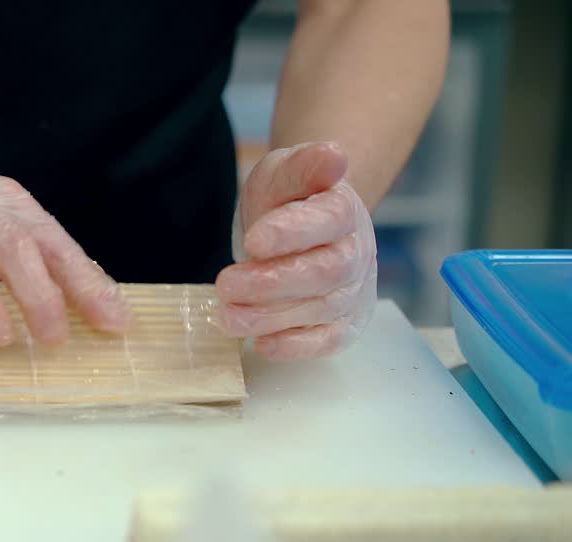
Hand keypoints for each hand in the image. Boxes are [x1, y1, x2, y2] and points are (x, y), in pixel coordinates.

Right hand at [0, 130, 129, 354]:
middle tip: (53, 337)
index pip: (56, 244)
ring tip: (0, 340)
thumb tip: (100, 305)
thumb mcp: (2, 216)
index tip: (114, 324)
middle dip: (37, 293)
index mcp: (10, 205)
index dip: (87, 284)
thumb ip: (43, 255)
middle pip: (11, 245)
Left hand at [217, 141, 377, 359]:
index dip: (292, 233)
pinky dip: (297, 347)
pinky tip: (262, 344)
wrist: (303, 224)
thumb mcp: (285, 172)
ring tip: (228, 316)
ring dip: (271, 317)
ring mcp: (351, 291)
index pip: (327, 221)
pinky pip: (328, 341)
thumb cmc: (290, 199)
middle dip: (271, 283)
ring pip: (320, 310)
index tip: (253, 241)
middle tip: (225, 284)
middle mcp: (355, 253)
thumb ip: (304, 165)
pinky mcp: (343, 323)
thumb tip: (334, 155)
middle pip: (325, 273)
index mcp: (342, 212)